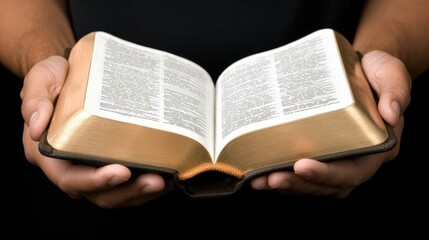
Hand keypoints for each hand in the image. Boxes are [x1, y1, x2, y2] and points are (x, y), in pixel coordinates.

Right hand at [20, 56, 171, 207]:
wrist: (70, 75)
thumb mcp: (40, 81)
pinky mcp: (110, 162)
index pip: (71, 179)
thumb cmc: (55, 80)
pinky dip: (147, 183)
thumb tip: (35, 127)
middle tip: (155, 180)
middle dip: (128, 191)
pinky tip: (169, 174)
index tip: (121, 172)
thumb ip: (35, 99)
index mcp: (51, 155)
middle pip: (99, 194)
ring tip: (167, 180)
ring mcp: (93, 168)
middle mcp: (73, 167)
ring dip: (142, 192)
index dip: (95, 181)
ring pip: (117, 193)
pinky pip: (128, 182)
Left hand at [250, 50, 411, 197]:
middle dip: (299, 183)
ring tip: (260, 180)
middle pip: (329, 184)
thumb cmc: (377, 72)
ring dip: (287, 184)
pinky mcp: (322, 152)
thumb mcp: (391, 74)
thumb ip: (395, 91)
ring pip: (313, 183)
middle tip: (271, 178)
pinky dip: (283, 174)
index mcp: (377, 146)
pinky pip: (303, 172)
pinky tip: (262, 172)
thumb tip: (391, 114)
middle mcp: (358, 158)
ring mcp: (338, 157)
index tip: (301, 165)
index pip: (354, 171)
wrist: (362, 67)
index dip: (328, 174)